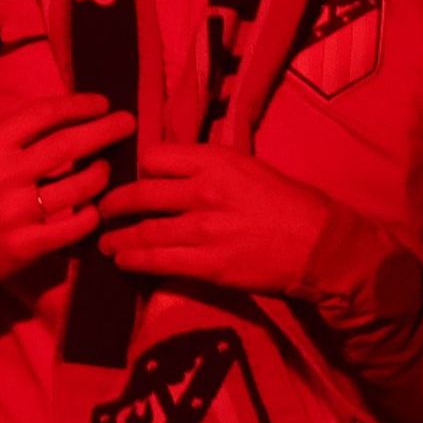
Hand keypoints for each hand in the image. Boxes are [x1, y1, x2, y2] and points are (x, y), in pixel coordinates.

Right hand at [0, 87, 131, 291]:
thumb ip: (12, 140)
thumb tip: (65, 120)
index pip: (42, 115)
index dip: (78, 105)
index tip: (102, 102)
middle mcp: (2, 175)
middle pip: (68, 145)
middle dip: (105, 130)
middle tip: (128, 122)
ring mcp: (15, 212)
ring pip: (79, 186)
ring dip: (102, 173)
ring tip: (107, 168)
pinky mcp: (26, 245)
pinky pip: (75, 225)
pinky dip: (91, 214)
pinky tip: (94, 208)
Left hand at [93, 141, 351, 298]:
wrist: (321, 245)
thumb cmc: (289, 203)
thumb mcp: (247, 168)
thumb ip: (208, 169)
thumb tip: (170, 172)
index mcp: (216, 161)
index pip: (155, 157)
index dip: (139, 168)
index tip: (131, 177)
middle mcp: (203, 192)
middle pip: (140, 195)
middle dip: (113, 205)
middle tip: (101, 210)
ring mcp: (203, 231)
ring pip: (143, 232)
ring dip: (117, 239)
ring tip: (105, 242)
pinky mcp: (207, 265)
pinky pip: (158, 262)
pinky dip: (135, 261)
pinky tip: (124, 261)